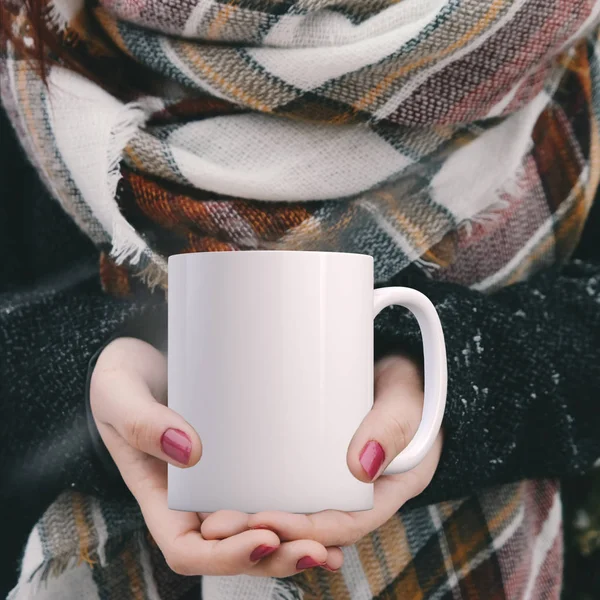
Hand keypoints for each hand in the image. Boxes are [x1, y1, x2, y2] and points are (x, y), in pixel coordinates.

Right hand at [90, 337, 343, 575]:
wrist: (147, 358)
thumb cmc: (125, 378)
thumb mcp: (118, 393)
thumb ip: (141, 421)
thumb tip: (190, 452)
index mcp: (161, 497)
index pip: (190, 549)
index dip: (226, 556)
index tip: (263, 537)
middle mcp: (196, 501)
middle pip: (235, 550)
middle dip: (274, 558)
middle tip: (315, 547)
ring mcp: (223, 484)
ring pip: (259, 531)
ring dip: (294, 544)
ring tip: (332, 545)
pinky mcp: (246, 461)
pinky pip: (273, 495)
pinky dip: (302, 513)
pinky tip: (335, 512)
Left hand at [201, 355, 442, 548]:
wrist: (397, 368)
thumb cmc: (406, 382)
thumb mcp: (406, 398)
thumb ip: (392, 425)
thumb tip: (362, 467)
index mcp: (388, 490)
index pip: (344, 524)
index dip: (304, 531)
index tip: (265, 522)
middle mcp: (359, 493)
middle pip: (312, 527)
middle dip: (266, 534)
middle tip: (220, 526)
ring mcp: (335, 478)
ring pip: (297, 512)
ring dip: (256, 522)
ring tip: (212, 520)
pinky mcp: (315, 461)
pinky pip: (289, 488)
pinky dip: (260, 497)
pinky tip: (228, 497)